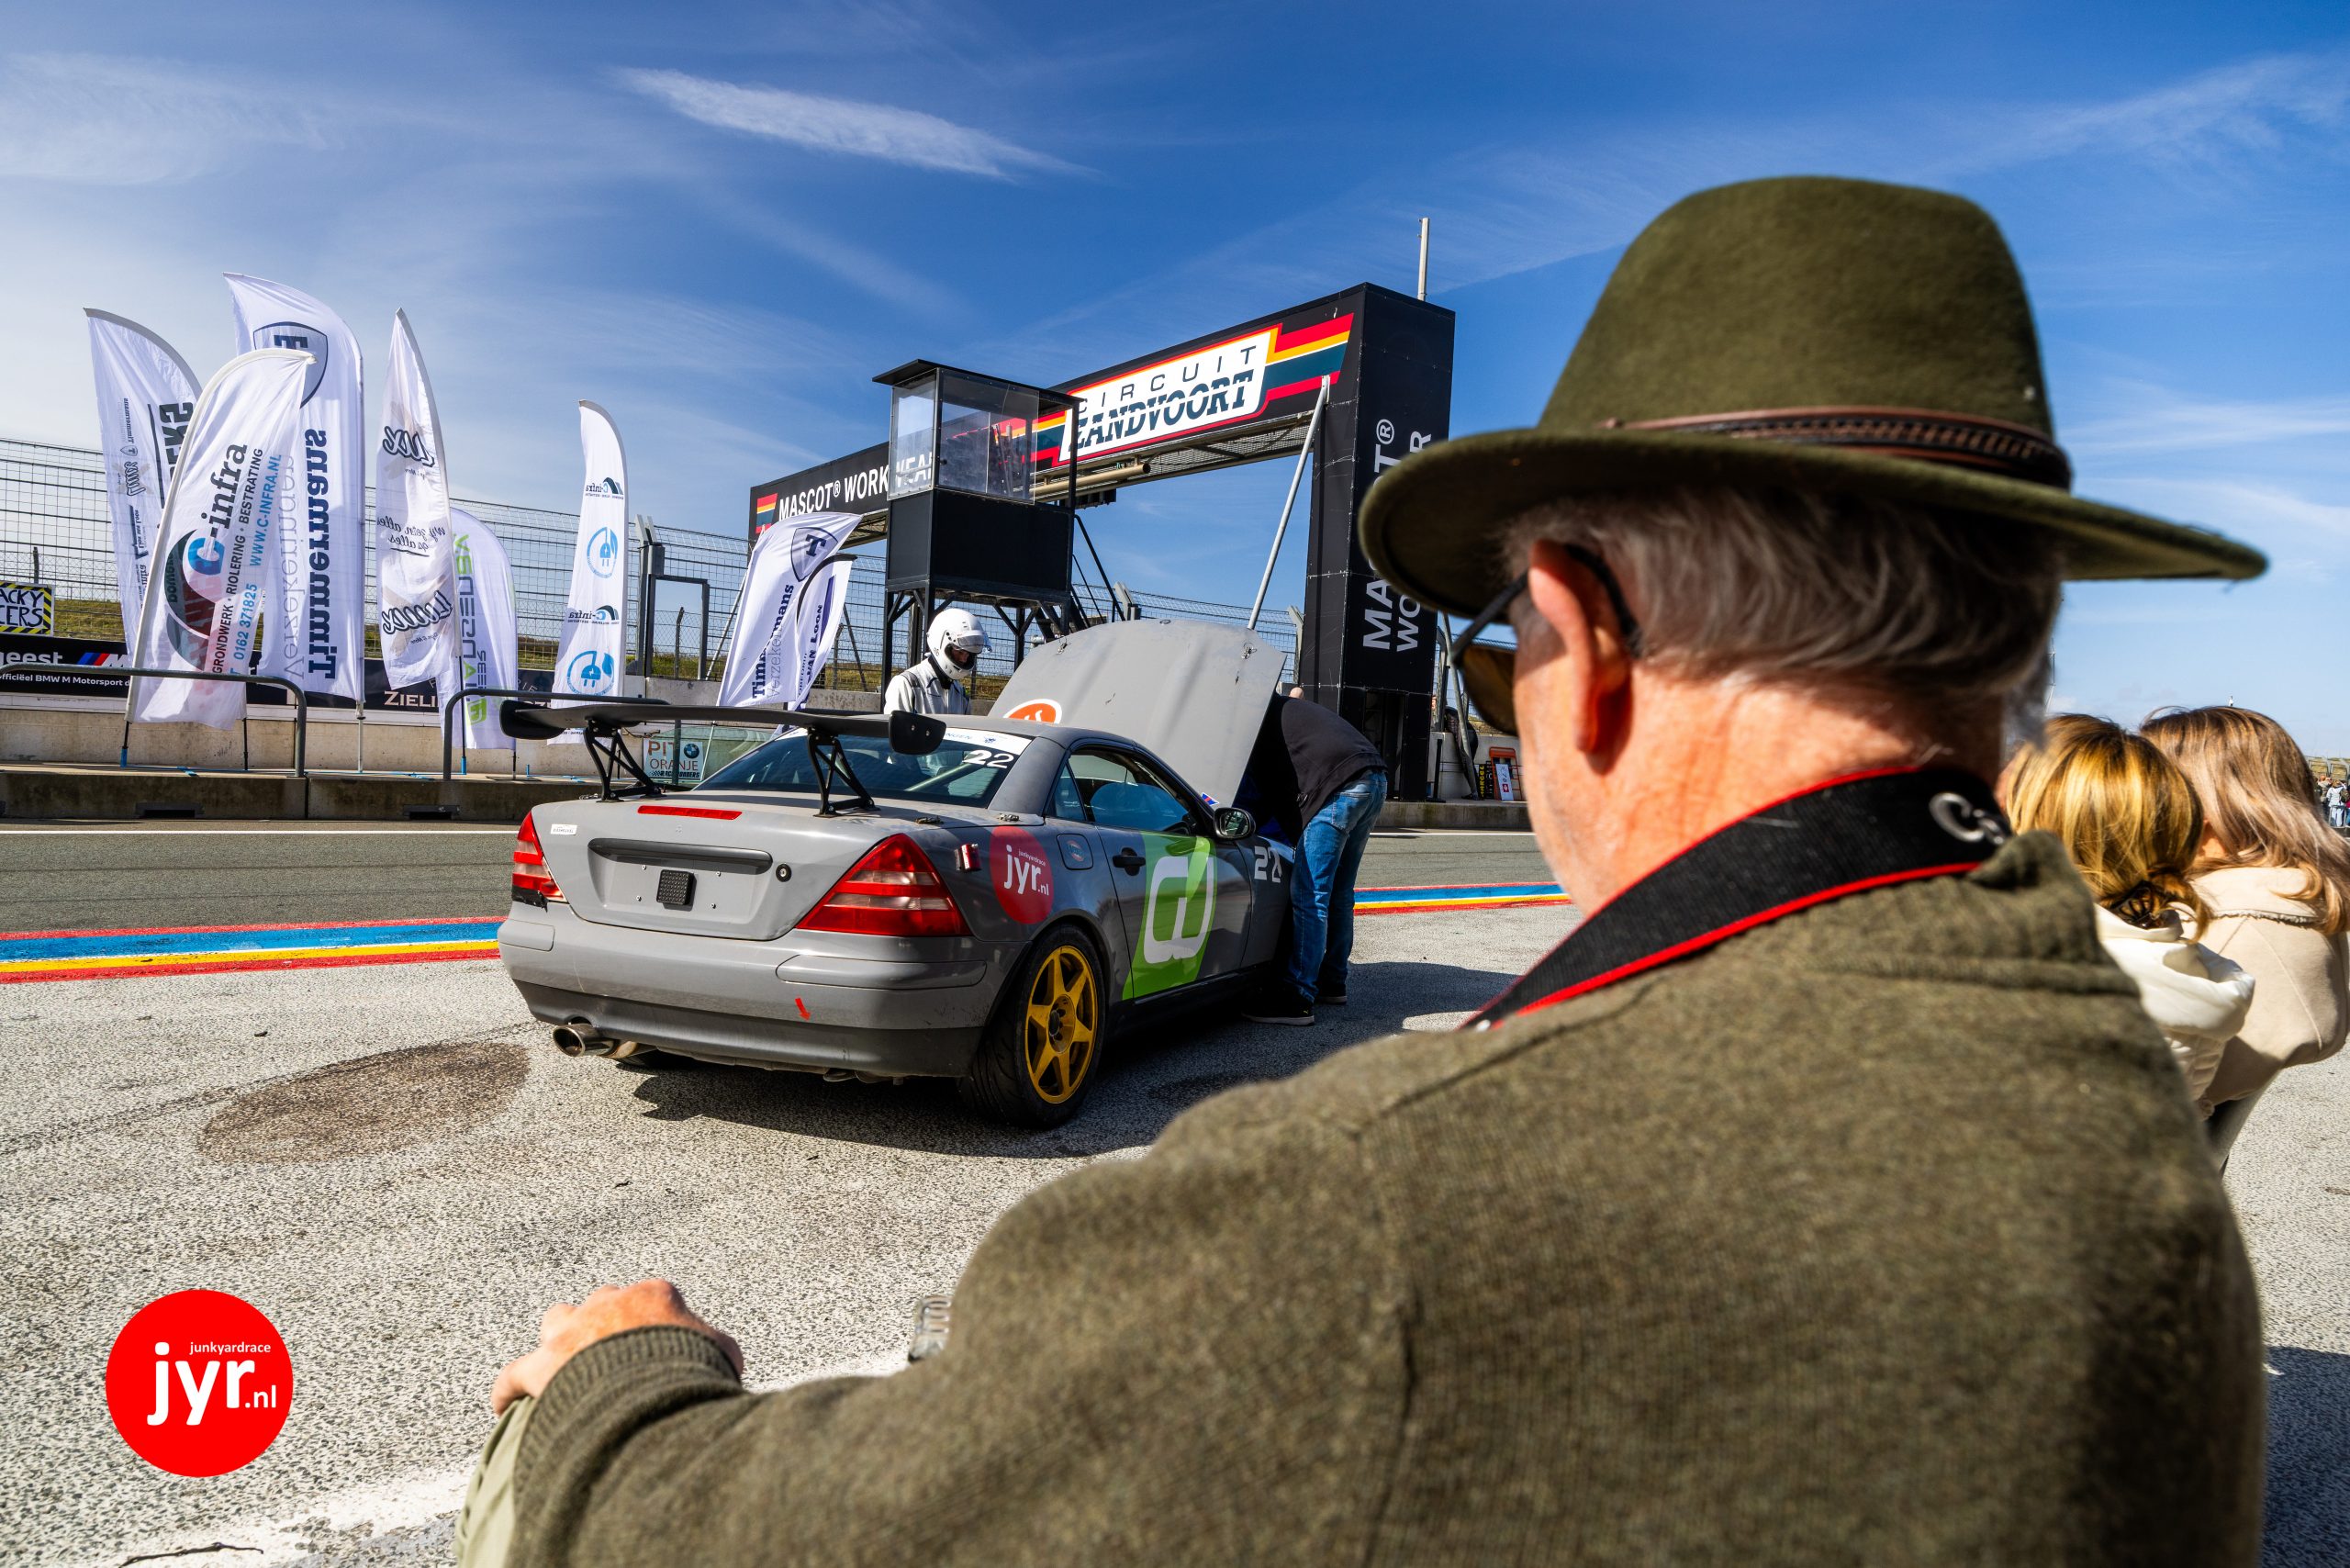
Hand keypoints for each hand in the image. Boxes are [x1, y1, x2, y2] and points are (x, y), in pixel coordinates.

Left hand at [492, 1279, 742, 1412]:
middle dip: (605, 1322)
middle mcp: (608, 1304)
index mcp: (653, 1296)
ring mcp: (571, 1332)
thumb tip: (726, 1363)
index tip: (656, 1345)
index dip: (653, 1324)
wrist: (650, 1392)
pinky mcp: (540, 1366)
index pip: (651, 1299)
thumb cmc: (690, 1372)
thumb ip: (719, 1351)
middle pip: (601, 1302)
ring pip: (556, 1320)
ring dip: (560, 1339)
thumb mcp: (722, 1356)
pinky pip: (512, 1376)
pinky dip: (509, 1390)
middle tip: (615, 1353)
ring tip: (564, 1364)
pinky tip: (506, 1406)